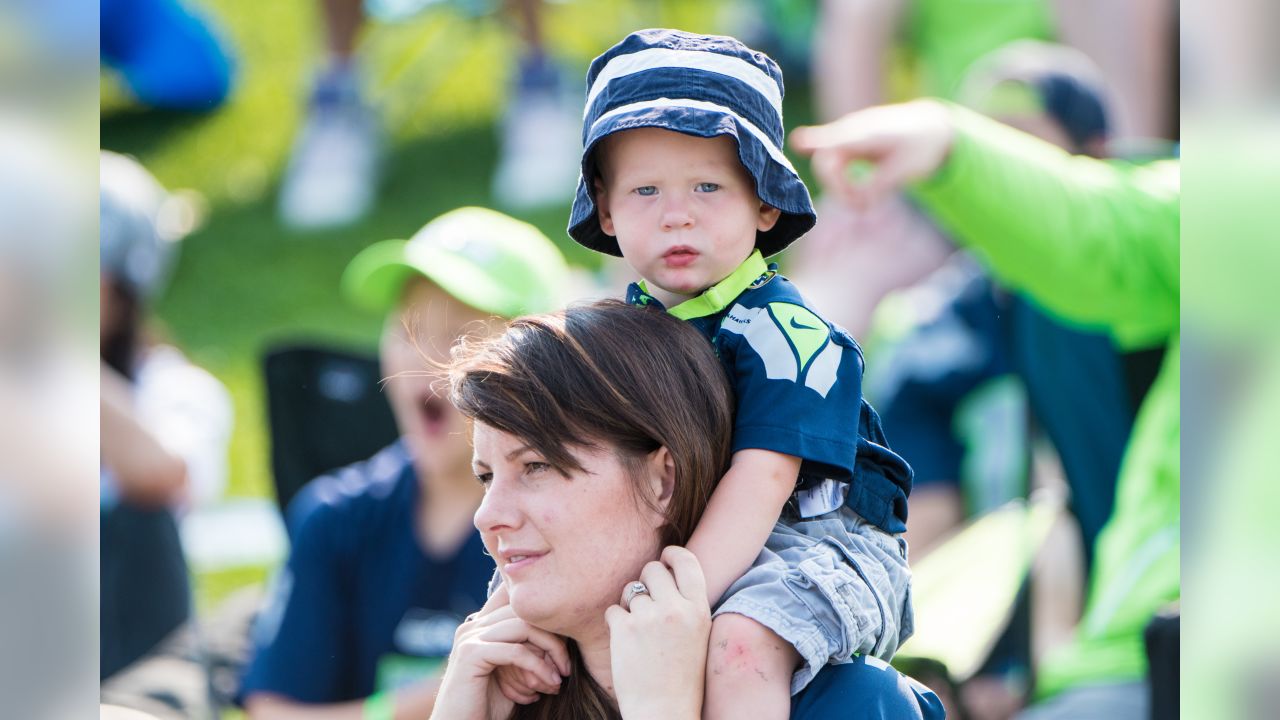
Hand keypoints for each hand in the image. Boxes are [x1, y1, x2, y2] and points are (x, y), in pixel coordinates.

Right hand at [432, 585, 570, 719]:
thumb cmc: (488, 705)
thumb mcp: (511, 671)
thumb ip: (525, 647)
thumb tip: (561, 634)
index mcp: (481, 625)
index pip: (515, 600)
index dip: (543, 614)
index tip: (566, 637)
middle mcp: (473, 625)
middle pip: (525, 612)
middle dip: (553, 637)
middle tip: (566, 665)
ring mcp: (469, 636)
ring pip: (524, 627)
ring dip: (550, 651)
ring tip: (561, 675)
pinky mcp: (471, 653)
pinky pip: (516, 651)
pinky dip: (538, 667)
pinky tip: (550, 682)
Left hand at [605, 546, 711, 719]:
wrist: (664, 711)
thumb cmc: (682, 675)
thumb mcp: (698, 634)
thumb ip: (687, 603)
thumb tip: (667, 570)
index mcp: (699, 609)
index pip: (686, 561)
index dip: (672, 554)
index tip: (664, 557)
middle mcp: (676, 609)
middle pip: (652, 569)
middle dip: (646, 581)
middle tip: (646, 603)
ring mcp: (649, 618)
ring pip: (630, 590)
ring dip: (629, 605)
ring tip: (639, 632)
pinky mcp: (624, 628)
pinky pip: (613, 609)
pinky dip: (616, 623)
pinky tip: (627, 643)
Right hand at [790, 99, 955, 208]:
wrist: (929, 127)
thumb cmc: (920, 146)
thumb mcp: (906, 169)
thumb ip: (880, 186)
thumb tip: (860, 205)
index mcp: (868, 134)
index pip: (837, 139)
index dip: (815, 142)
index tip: (797, 142)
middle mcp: (852, 133)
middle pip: (826, 162)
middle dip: (838, 189)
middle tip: (862, 206)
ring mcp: (847, 139)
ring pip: (828, 168)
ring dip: (841, 190)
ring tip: (865, 203)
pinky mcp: (847, 149)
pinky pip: (834, 169)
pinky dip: (844, 186)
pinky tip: (860, 196)